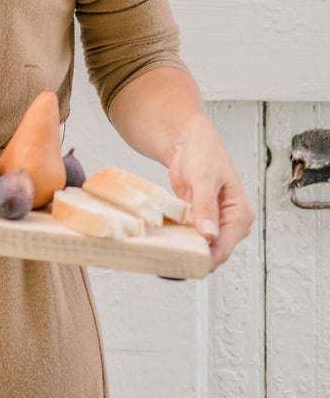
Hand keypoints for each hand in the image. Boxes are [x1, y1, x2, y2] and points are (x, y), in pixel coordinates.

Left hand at [166, 114, 254, 271]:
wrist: (187, 140)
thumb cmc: (202, 153)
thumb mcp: (203, 178)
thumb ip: (205, 207)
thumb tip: (209, 235)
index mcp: (240, 214)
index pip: (225, 246)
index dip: (206, 258)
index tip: (185, 264)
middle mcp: (230, 222)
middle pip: (214, 251)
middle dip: (194, 257)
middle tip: (170, 263)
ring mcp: (214, 223)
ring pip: (201, 246)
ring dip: (185, 250)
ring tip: (164, 257)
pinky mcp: (199, 220)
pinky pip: (190, 236)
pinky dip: (178, 239)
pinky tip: (164, 243)